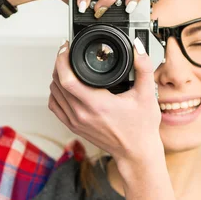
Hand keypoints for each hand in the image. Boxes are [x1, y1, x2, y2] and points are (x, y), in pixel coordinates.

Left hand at [48, 38, 163, 168]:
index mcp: (97, 105)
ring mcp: (75, 122)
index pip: (67, 79)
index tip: (67, 47)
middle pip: (57, 83)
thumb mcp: (147, 95)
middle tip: (68, 52)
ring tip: (66, 66)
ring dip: (57, 77)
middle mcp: (82, 114)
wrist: (136, 153)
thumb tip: (138, 47)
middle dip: (60, 63)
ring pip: (53, 93)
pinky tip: (64, 86)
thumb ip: (143, 67)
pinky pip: (55, 106)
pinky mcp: (73, 127)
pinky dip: (55, 93)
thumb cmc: (142, 127)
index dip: (62, 59)